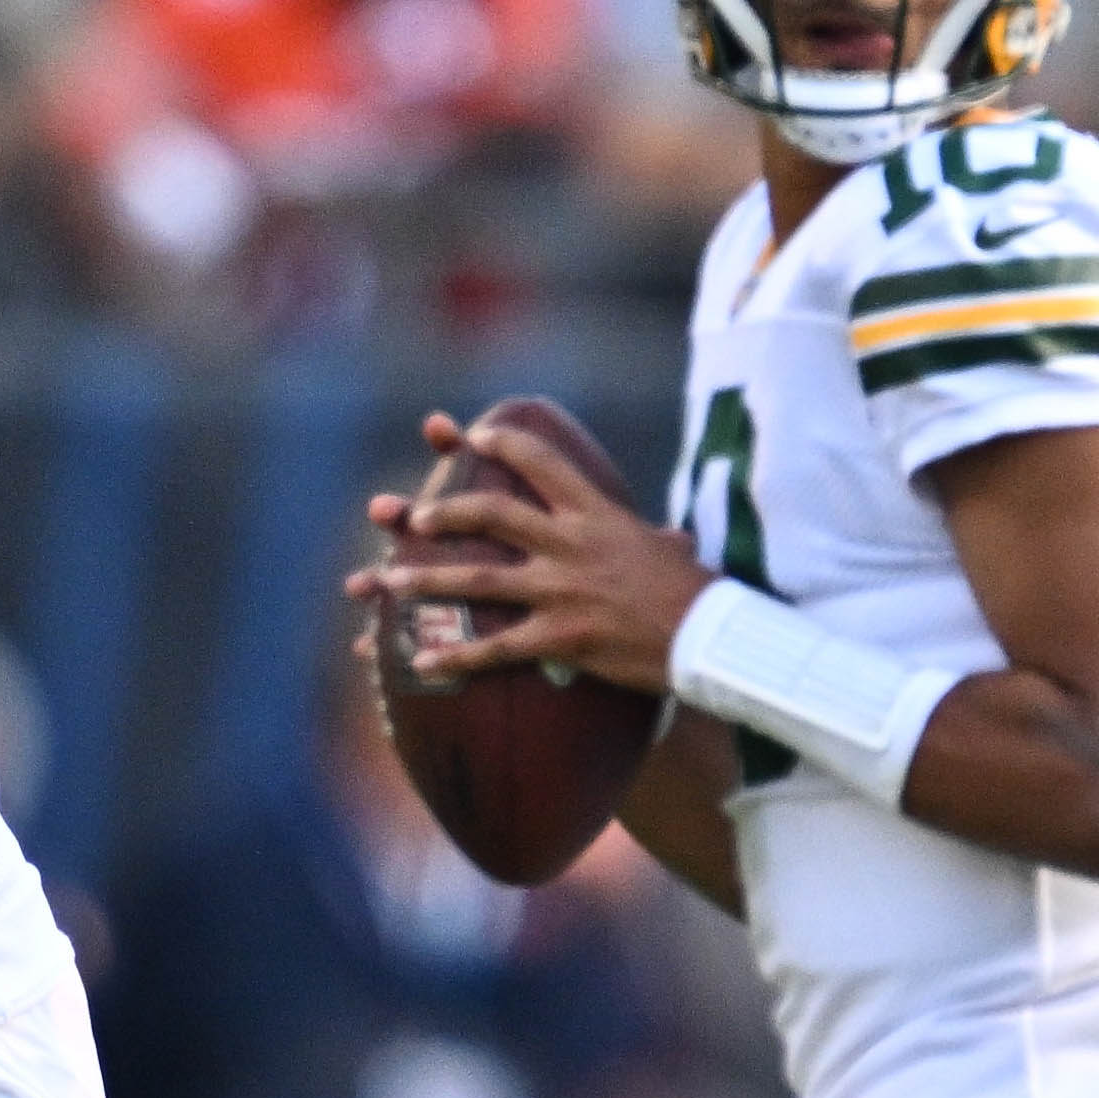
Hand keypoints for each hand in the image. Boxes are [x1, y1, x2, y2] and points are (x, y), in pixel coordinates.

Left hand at [344, 409, 710, 697]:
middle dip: (445, 511)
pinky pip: (494, 647)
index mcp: (596, 514)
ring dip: (426, 579)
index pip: (542, 461)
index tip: (470, 435)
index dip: (501, 443)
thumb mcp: (669, 550)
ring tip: (386, 582)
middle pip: (492, 513)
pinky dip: (454, 656)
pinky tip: (419, 662)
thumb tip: (665, 538)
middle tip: (413, 518)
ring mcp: (561, 590)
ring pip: (477, 577)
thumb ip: (650, 539)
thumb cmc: (695, 593)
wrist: (712, 637)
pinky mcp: (559, 637)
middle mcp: (571, 544)